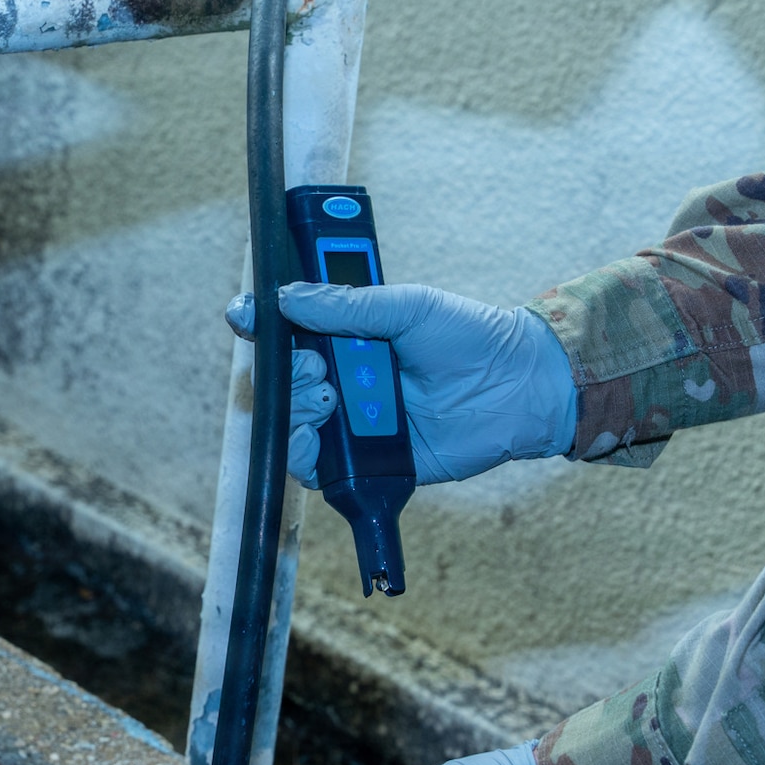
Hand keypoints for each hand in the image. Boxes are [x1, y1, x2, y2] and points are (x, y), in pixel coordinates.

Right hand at [228, 283, 577, 486]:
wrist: (518, 387)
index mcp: (349, 333)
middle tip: (316, 364)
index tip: (245, 314)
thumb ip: (348, 304)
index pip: (288, 328)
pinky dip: (303, 453)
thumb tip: (288, 297)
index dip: (260, 321)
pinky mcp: (364, 462)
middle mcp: (343, 377)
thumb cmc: (471, 337)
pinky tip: (318, 436)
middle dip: (285, 371)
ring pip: (291, 422)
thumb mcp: (408, 306)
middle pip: (282, 379)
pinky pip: (314, 466)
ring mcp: (352, 420)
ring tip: (330, 396)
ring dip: (295, 409)